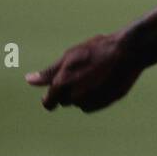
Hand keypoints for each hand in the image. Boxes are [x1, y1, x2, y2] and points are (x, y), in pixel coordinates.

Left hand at [26, 32, 144, 112]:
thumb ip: (49, 72)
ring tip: (96, 74)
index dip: (51, 97)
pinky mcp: (104, 104)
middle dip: (70, 91)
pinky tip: (104, 81)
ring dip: (84, 93)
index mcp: (62, 83)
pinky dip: (96, 97)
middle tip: (83, 72)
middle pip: (65, 100)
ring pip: (80, 102)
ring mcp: (90, 102)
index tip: (56, 92)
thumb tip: (29, 80)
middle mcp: (74, 96)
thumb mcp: (70, 57)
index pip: (48, 102)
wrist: (127, 52)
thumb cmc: (96, 50)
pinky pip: (94, 104)